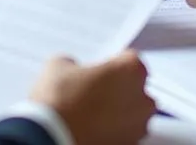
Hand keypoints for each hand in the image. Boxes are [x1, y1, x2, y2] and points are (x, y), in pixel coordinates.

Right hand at [30, 51, 153, 144]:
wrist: (53, 138)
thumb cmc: (61, 100)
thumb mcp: (59, 65)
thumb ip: (75, 64)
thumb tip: (73, 71)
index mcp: (131, 70)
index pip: (130, 59)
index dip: (113, 62)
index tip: (101, 68)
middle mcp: (142, 99)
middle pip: (136, 88)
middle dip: (119, 88)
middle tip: (94, 89)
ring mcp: (138, 128)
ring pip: (133, 114)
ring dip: (118, 111)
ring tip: (90, 112)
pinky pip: (124, 133)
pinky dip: (113, 130)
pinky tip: (92, 127)